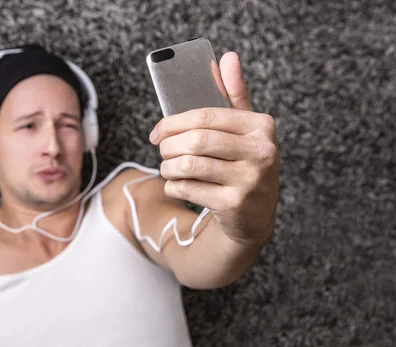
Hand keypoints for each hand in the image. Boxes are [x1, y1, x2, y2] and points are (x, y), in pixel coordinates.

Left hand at [149, 52, 279, 245]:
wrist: (254, 217)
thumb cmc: (243, 165)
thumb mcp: (244, 130)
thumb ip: (234, 94)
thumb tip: (228, 57)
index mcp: (262, 126)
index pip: (205, 116)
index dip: (172, 123)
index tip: (157, 132)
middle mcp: (261, 151)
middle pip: (195, 140)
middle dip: (168, 146)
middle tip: (161, 151)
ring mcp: (250, 180)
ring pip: (188, 165)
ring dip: (168, 167)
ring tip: (168, 168)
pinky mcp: (234, 204)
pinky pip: (188, 189)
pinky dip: (173, 187)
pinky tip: (176, 185)